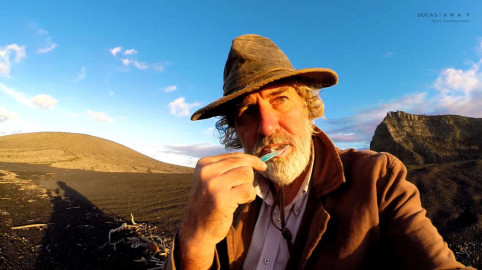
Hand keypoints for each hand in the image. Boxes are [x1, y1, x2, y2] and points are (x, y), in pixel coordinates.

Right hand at [178, 153, 265, 268]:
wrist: (196, 229)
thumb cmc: (209, 204)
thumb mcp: (211, 180)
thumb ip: (226, 168)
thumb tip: (251, 160)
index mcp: (204, 163)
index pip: (234, 156)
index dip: (251, 160)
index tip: (261, 166)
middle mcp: (207, 171)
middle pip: (243, 163)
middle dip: (249, 176)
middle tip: (243, 189)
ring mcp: (213, 184)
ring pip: (247, 174)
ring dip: (248, 187)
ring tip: (238, 196)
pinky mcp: (222, 198)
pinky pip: (248, 190)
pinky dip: (249, 197)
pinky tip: (239, 203)